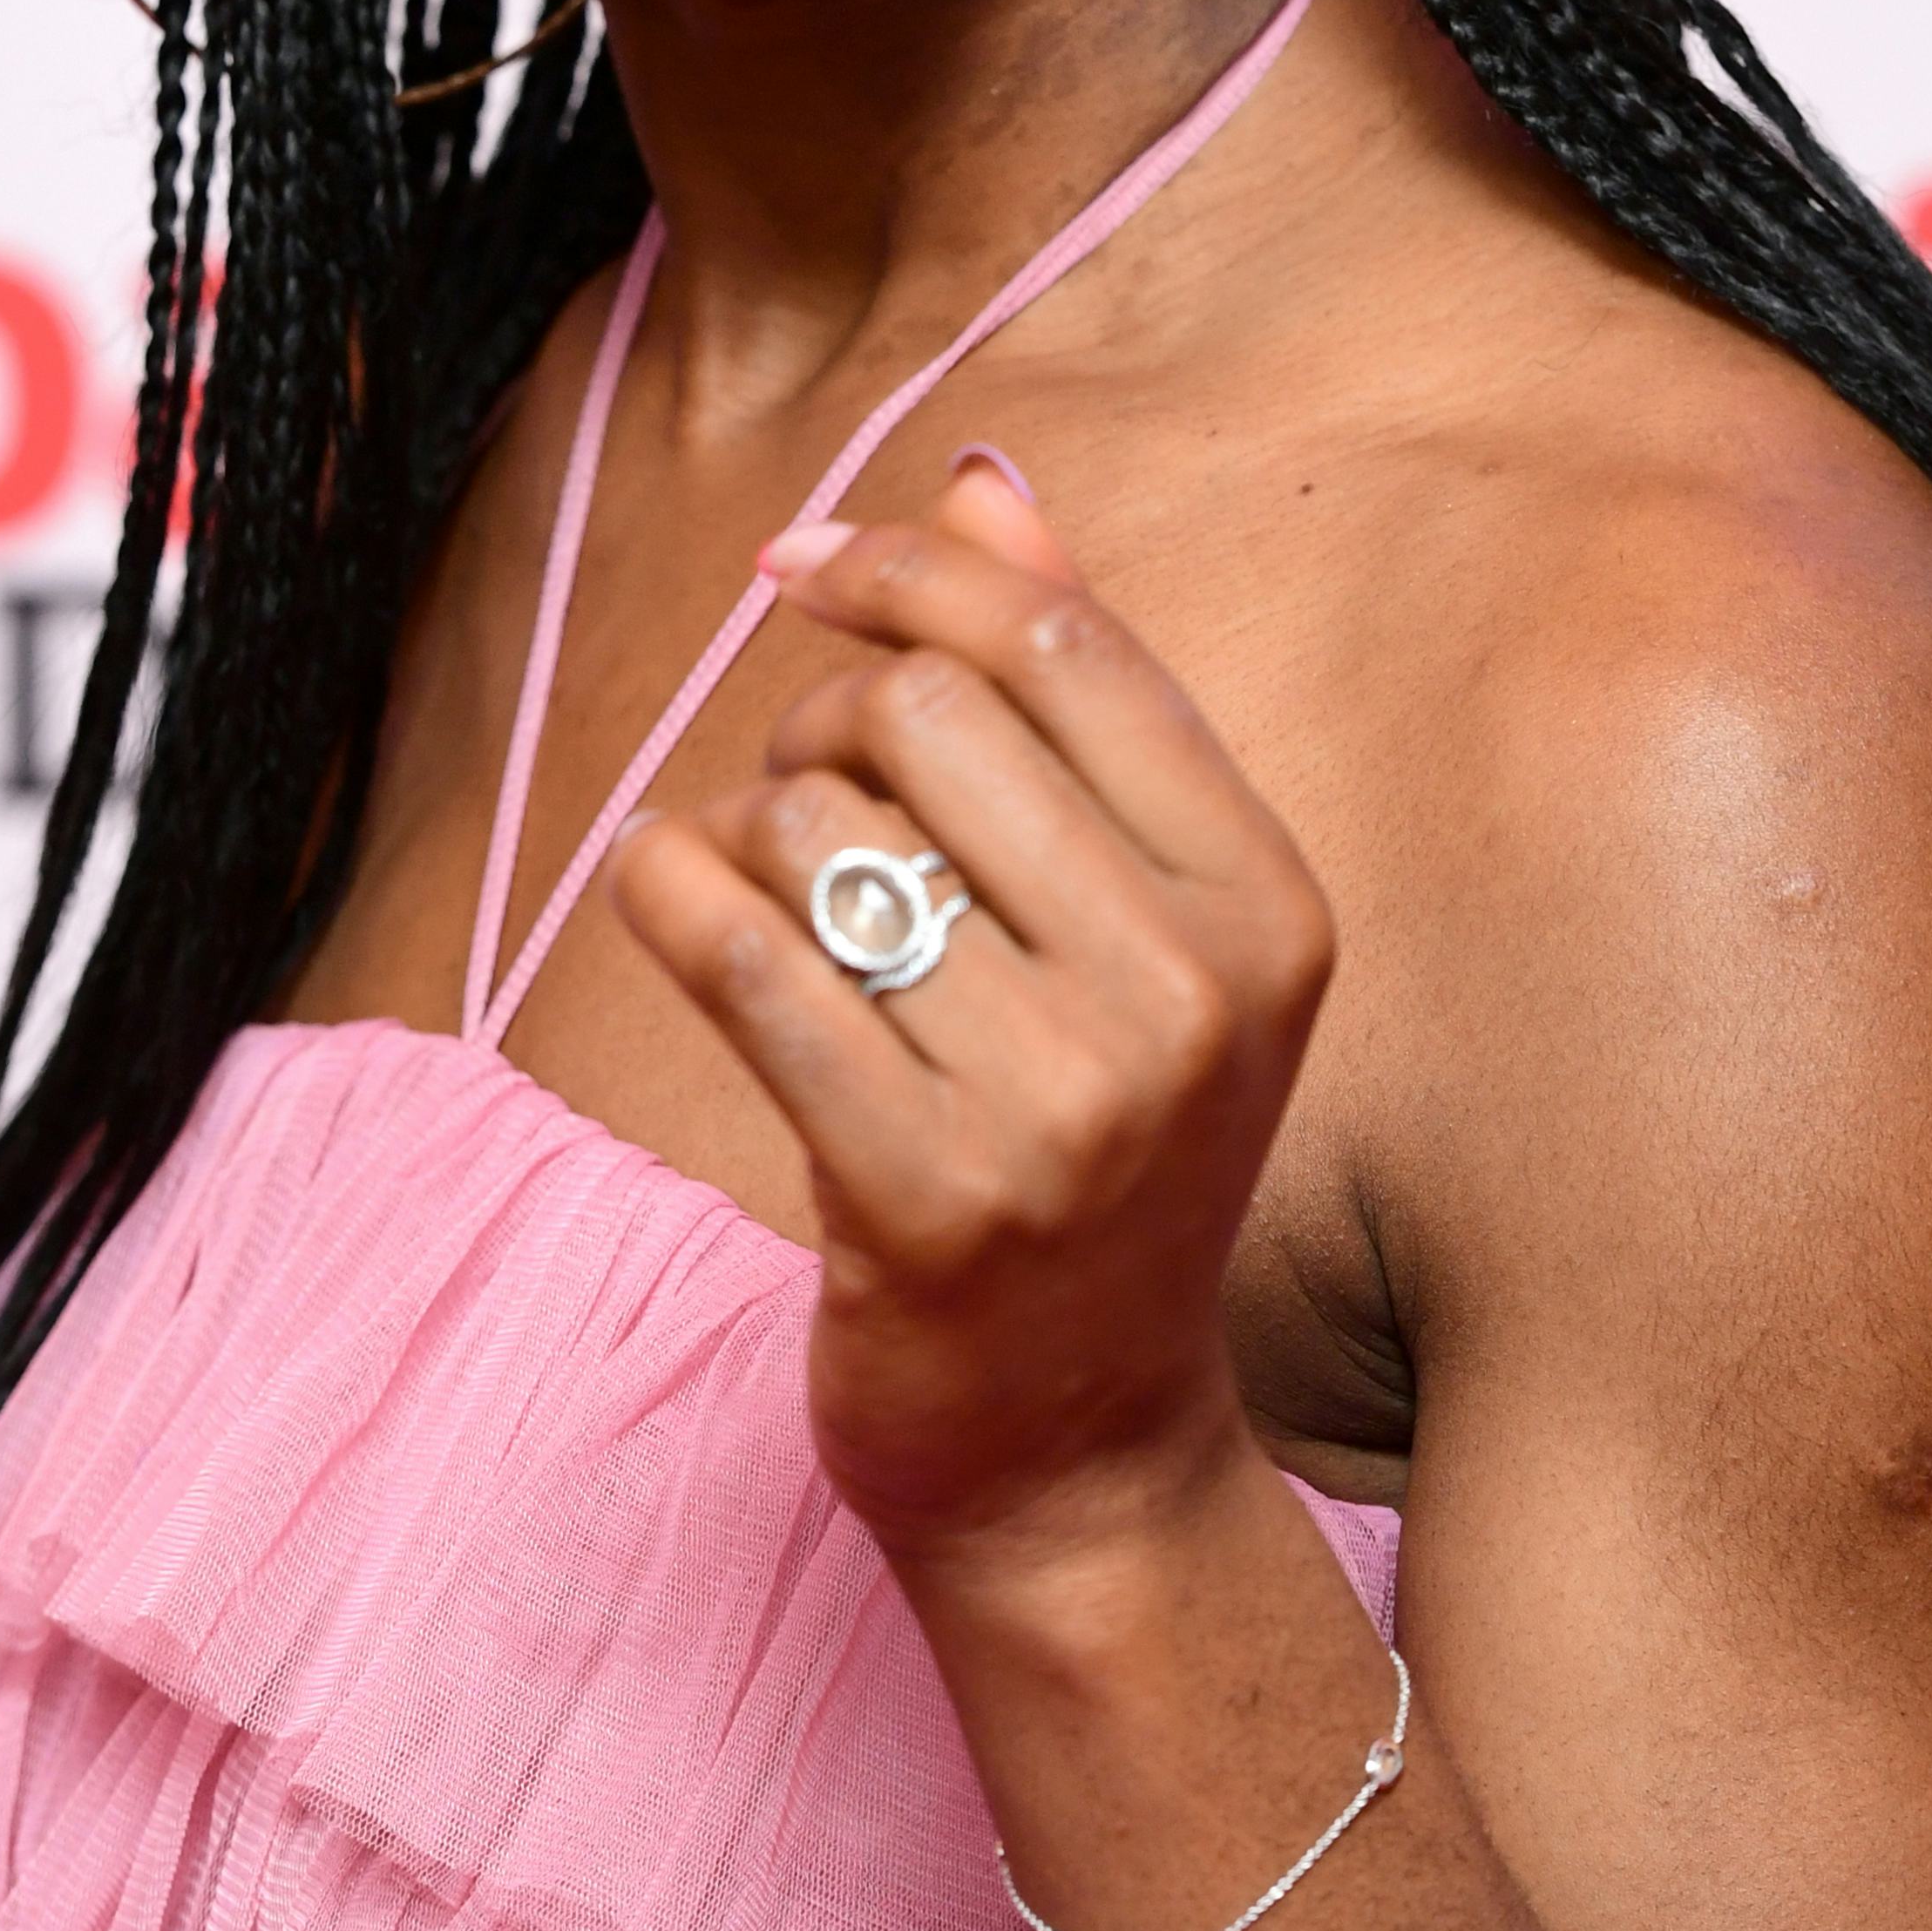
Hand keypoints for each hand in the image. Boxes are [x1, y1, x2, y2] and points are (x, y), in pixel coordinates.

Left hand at [606, 459, 1336, 1579]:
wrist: (1075, 1448)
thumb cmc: (1088, 1143)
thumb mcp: (1135, 922)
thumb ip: (1073, 695)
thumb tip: (985, 481)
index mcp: (1263, 903)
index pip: (1058, 642)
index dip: (903, 568)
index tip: (795, 566)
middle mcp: (1190, 999)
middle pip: (921, 714)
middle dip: (819, 725)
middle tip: (805, 807)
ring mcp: (1068, 1109)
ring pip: (816, 830)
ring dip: (747, 839)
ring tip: (775, 918)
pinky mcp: (927, 1200)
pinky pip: (739, 959)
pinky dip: (669, 899)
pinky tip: (670, 907)